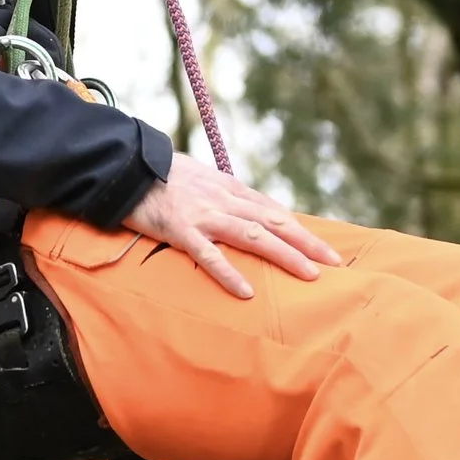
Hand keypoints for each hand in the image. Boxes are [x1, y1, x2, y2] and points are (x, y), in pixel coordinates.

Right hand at [123, 149, 341, 299]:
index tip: (324, 247)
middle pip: (275, 222)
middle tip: (334, 262)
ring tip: (309, 274)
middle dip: (307, 242)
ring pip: (253, 236)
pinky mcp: (181, 229)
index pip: (274, 211)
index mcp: (230, 189)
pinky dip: (229, 273)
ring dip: (285, 255)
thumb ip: (223, 195)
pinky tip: (246, 292)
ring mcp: (204, 215)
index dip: (301, 229)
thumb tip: (245, 211)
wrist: (125, 167)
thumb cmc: (160, 175)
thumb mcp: (200, 179)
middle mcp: (224, 200)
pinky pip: (209, 255)